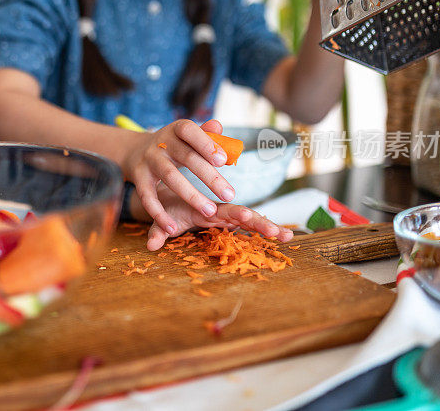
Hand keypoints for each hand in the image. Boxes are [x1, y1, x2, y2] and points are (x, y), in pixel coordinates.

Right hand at [121, 118, 235, 235]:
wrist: (136, 151)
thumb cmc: (175, 145)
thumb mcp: (188, 137)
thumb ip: (206, 135)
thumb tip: (218, 127)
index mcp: (177, 129)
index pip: (190, 131)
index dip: (206, 144)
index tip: (224, 160)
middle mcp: (161, 142)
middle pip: (186, 157)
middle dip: (209, 177)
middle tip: (229, 195)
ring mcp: (149, 160)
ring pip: (170, 177)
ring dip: (191, 195)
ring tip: (210, 212)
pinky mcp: (139, 177)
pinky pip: (148, 197)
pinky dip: (159, 213)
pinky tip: (173, 228)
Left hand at [135, 184, 293, 250]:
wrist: (169, 193)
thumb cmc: (167, 207)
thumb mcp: (161, 219)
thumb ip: (157, 231)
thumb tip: (151, 246)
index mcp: (205, 208)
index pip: (225, 211)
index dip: (238, 215)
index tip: (251, 218)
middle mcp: (219, 211)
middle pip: (243, 216)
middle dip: (261, 224)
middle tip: (281, 234)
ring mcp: (225, 217)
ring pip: (250, 220)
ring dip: (267, 227)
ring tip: (288, 237)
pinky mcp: (227, 221)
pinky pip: (247, 225)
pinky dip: (262, 229)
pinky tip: (282, 236)